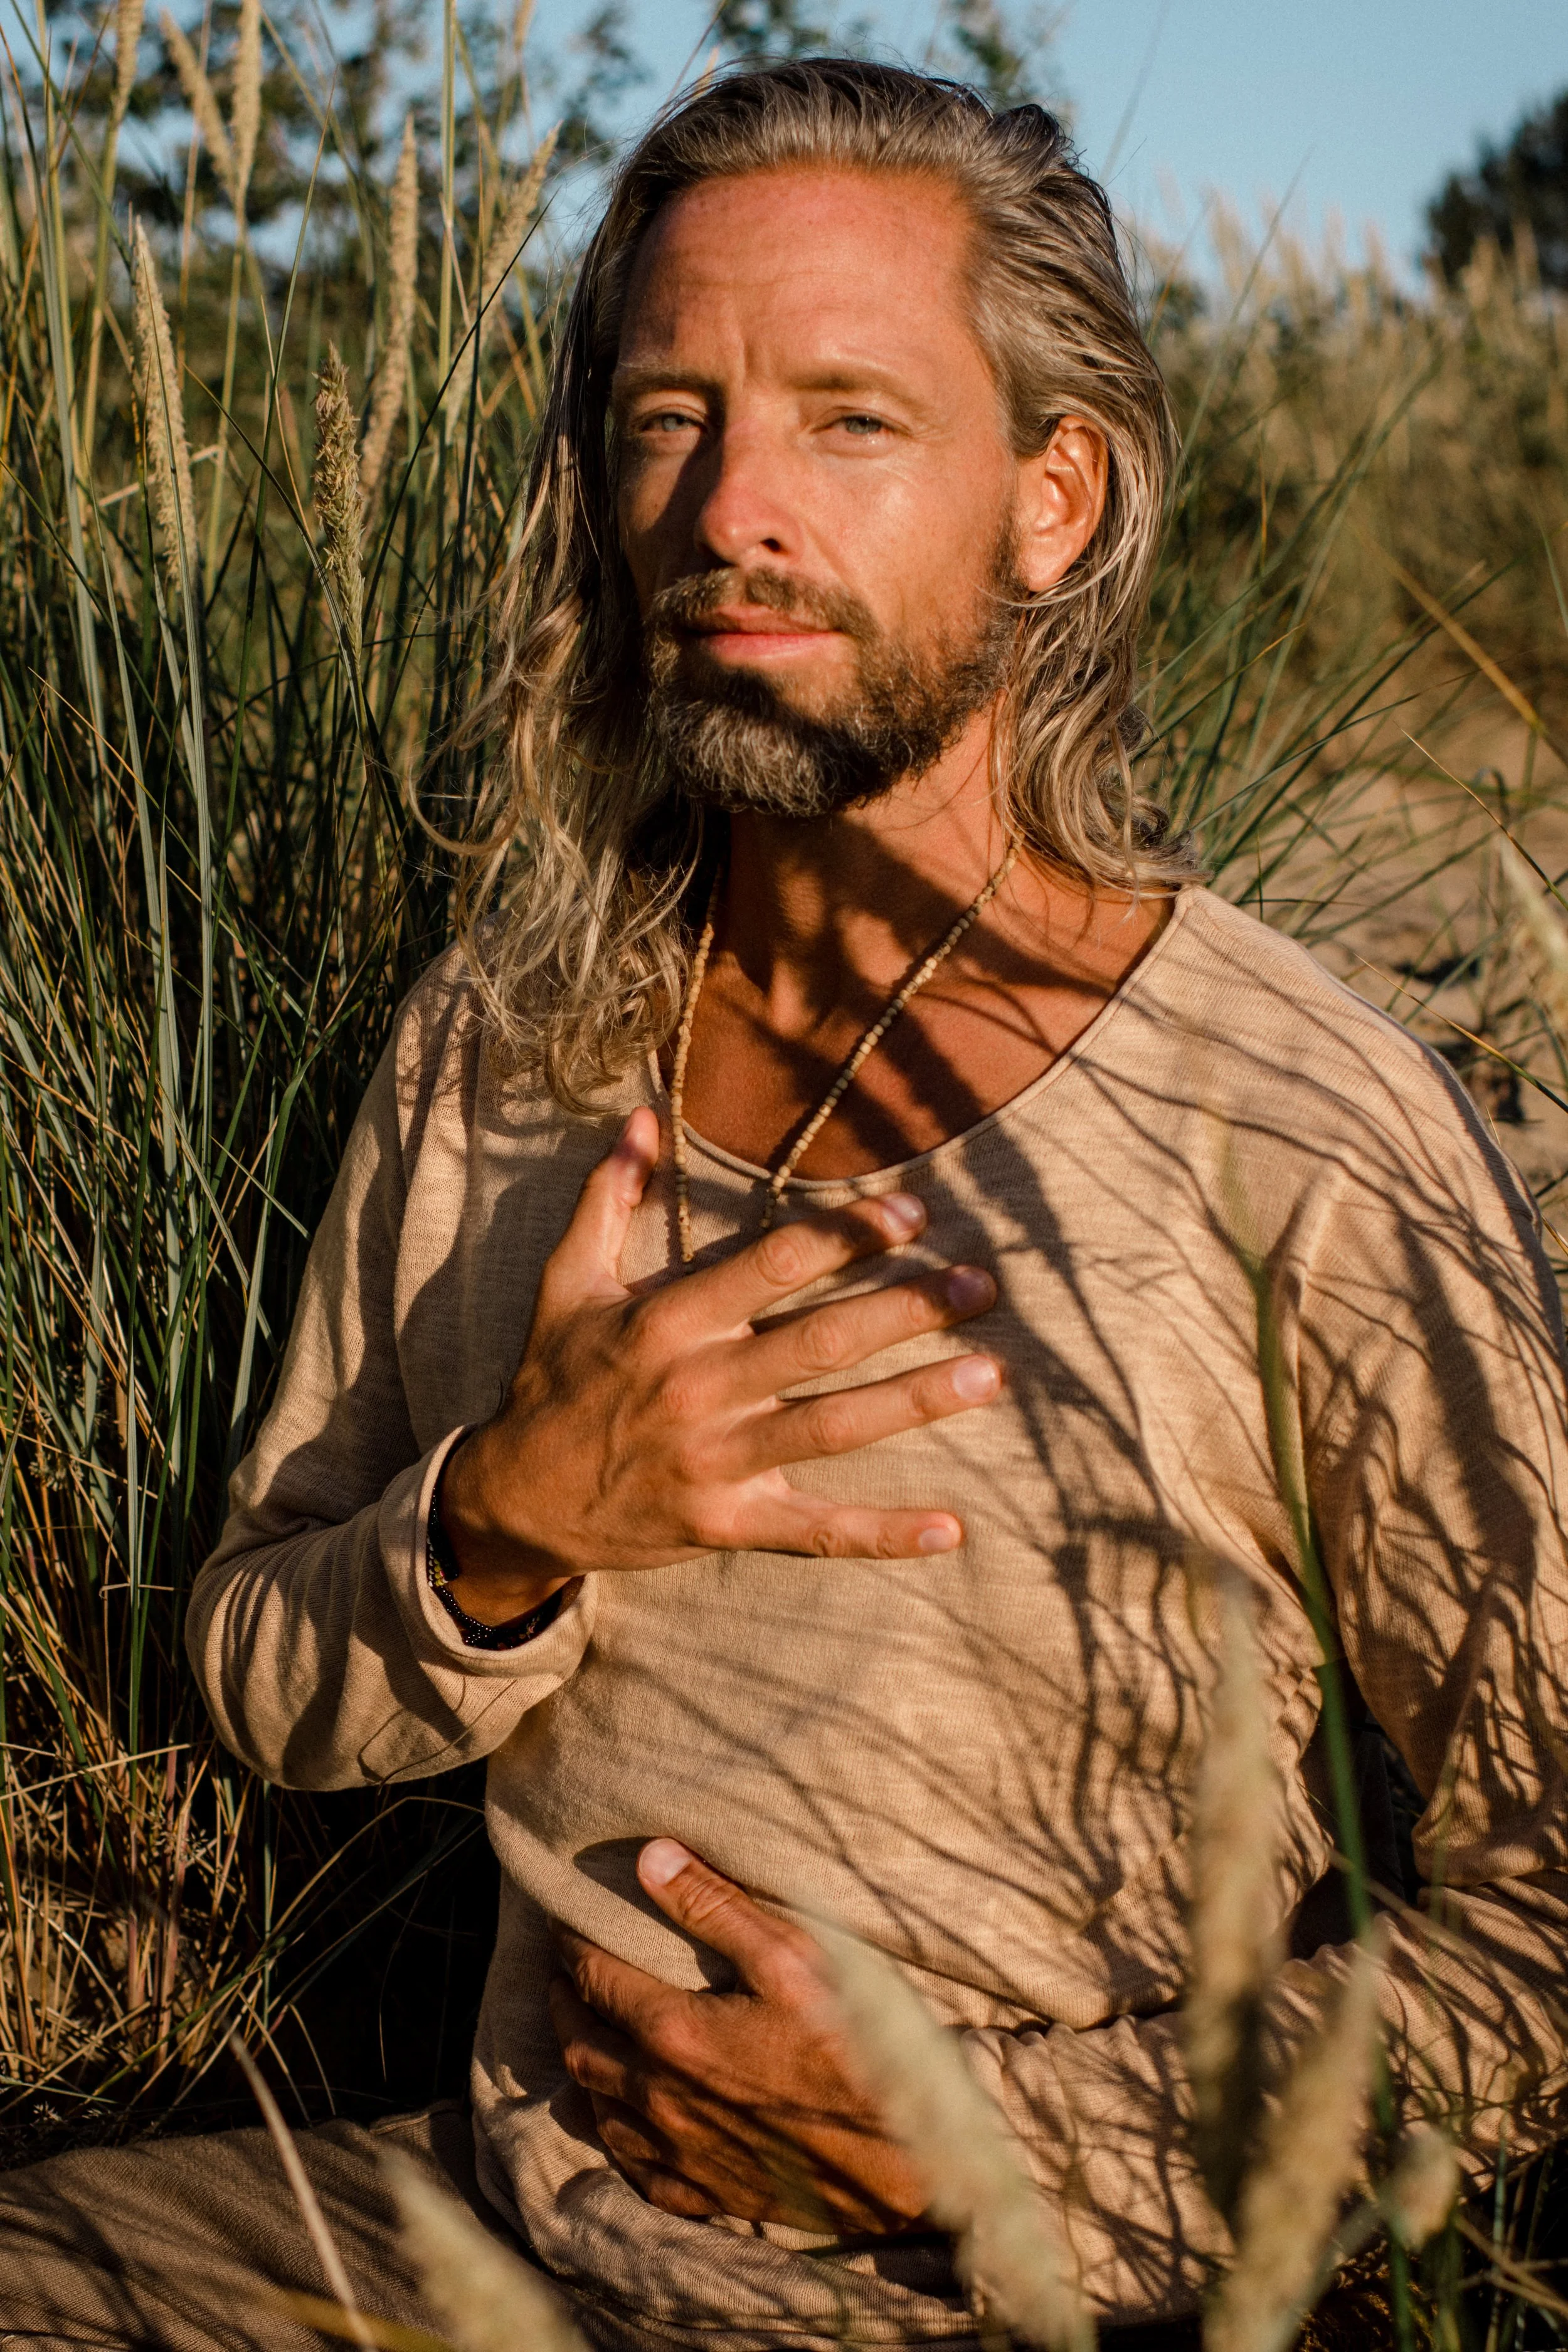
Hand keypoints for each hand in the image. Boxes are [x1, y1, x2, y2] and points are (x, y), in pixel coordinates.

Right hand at [441, 1105, 1000, 1619]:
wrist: (513, 1501)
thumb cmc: (552, 1382)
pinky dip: (884, 1535)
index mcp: (666, 1321)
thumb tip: (644, 1117)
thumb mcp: (568, 1283)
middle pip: (820, 1342)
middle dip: (907, 1309)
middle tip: (981, 1284)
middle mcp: (697, 1388)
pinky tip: (951, 1528)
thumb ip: (608, 1197)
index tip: (915, 1214)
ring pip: (832, 1428)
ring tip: (990, 1375)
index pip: (773, 1265)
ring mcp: (715, 1462)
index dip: (849, 1236)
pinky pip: (816, 1532)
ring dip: (915, 1401)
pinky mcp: (726, 1524)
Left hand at [549, 1839, 927, 2232]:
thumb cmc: (855, 2045)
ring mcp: (679, 2153)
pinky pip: (631, 2167)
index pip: (595, 1979)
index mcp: (674, 2033)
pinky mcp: (703, 2195)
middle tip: (563, 1975)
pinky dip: (614, 2133)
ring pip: (597, 2108)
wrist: (905, 2158)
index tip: (563, 1925)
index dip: (572, 1947)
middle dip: (565, 2003)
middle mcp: (660, 2097)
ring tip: (585, 2035)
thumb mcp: (793, 1957)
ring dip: (582, 2066)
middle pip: (582, 2045)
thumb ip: (715, 1906)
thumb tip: (650, 1857)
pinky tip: (621, 2117)